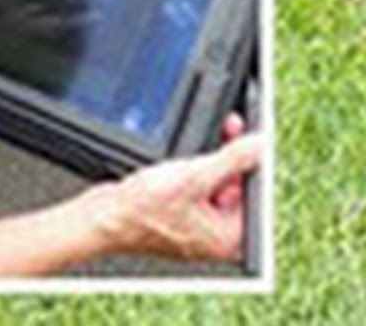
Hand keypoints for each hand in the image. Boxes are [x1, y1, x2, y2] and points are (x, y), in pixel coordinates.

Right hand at [83, 118, 262, 263]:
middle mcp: (215, 234)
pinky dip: (206, 164)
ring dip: (222, 156)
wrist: (102, 217)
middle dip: (239, 154)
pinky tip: (195, 154)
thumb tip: (260, 145)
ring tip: (216, 136)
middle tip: (236, 128)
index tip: (262, 136)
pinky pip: (207, 182)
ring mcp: (201, 222)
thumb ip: (232, 160)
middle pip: (243, 184)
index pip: (259, 195)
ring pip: (225, 180)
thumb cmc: (139, 212)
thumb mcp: (194, 178)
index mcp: (224, 238)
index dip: (260, 162)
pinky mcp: (187, 211)